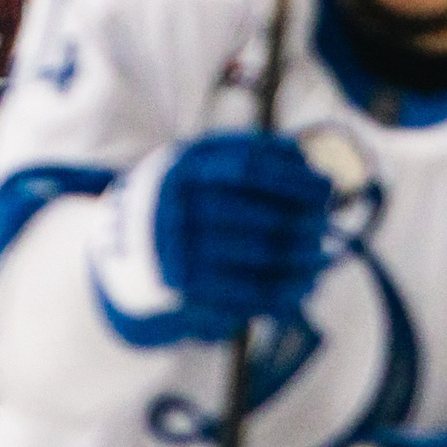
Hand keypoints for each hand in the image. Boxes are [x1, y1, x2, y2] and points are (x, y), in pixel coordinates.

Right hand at [135, 130, 334, 342]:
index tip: (327, 188)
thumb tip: (309, 163)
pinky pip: (245, 292)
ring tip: (324, 260)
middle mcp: (177, 207)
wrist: (119, 247)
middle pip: (260, 215)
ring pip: (260, 256)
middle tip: (325, 227)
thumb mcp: (202, 163)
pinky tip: (304, 288)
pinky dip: (283, 292)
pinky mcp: (184, 287)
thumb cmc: (183, 197)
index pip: (250, 168)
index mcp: (183, 168)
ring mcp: (179, 249)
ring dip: (302, 261)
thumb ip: (251, 154)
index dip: (295, 179)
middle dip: (304, 224)